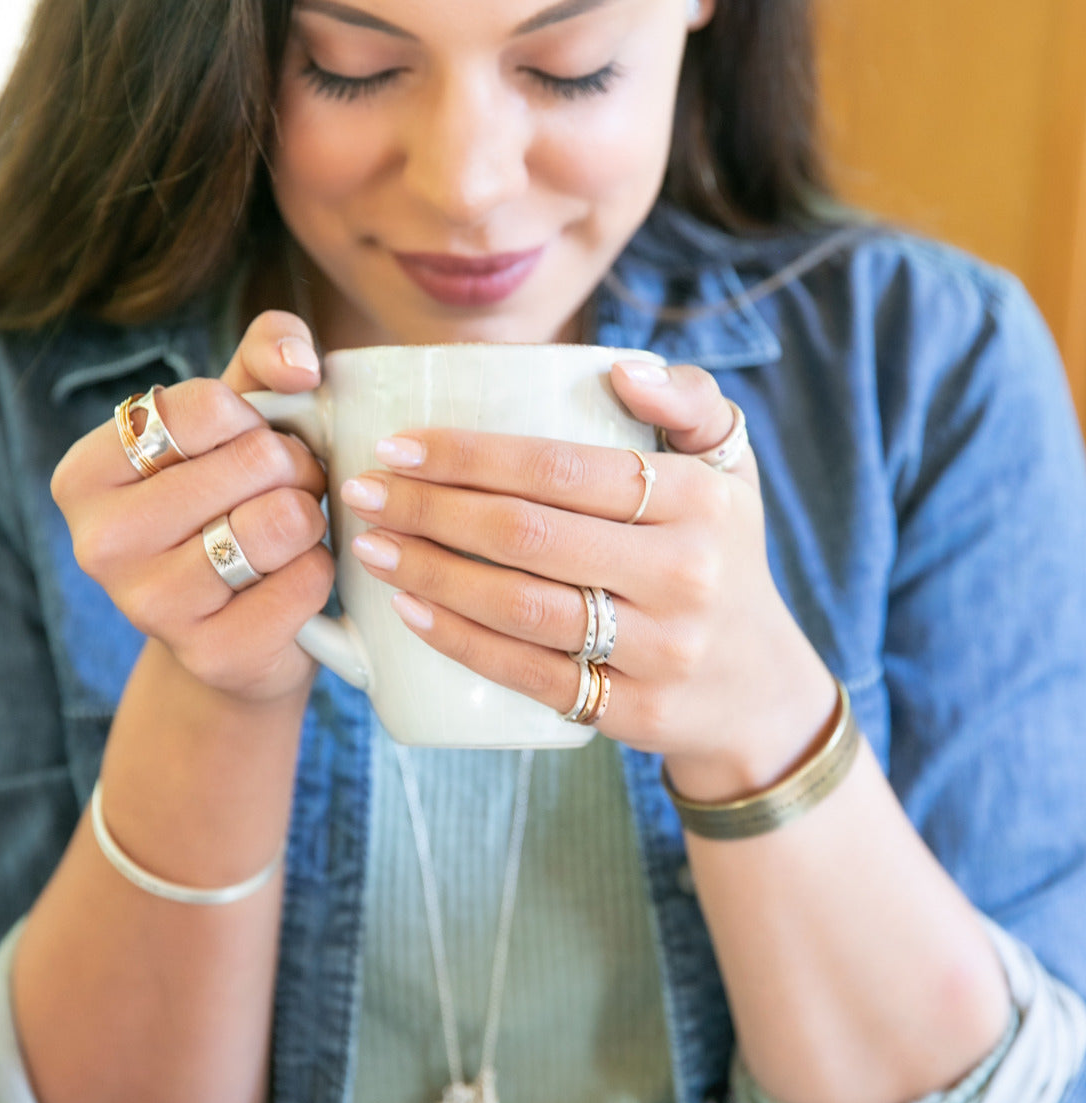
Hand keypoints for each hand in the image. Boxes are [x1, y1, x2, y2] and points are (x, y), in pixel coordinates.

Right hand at [51, 312, 333, 702]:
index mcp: (88, 472)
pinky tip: (291, 582)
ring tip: (289, 536)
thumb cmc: (233, 506)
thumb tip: (299, 363)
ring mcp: (149, 606)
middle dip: (295, 470)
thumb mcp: (238, 421)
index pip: (207, 406)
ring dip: (309, 522)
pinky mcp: (210, 653)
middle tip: (285, 494)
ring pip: (283, 520)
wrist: (235, 633)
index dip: (260, 421)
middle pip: (254, 460)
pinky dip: (320, 572)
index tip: (255, 450)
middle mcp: (99, 541)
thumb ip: (266, 356)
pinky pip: (306, 581)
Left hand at [342, 360, 834, 797]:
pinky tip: (409, 612)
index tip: (399, 447)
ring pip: (522, 606)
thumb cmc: (721, 556)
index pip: (564, 468)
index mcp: (699, 501)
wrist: (758, 688)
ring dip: (432, 574)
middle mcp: (684, 575)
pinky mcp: (632, 711)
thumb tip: (620, 371)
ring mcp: (660, 650)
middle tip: (364, 494)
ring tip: (372, 547)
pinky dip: (462, 642)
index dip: (470, 456)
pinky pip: (532, 674)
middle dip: (430, 509)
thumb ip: (691, 401)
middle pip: (529, 534)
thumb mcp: (731, 470)